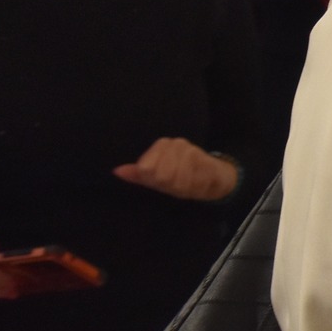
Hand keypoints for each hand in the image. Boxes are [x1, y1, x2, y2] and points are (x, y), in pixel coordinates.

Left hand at [115, 137, 237, 201]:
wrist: (215, 177)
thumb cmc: (181, 177)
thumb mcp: (157, 178)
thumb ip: (138, 175)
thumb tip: (116, 171)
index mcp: (162, 145)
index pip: (146, 169)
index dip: (155, 180)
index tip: (163, 180)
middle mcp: (177, 143)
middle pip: (161, 175)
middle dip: (170, 185)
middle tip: (178, 183)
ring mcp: (193, 150)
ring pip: (177, 179)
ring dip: (183, 187)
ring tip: (189, 183)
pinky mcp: (207, 161)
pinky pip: (194, 180)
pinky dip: (195, 187)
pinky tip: (199, 183)